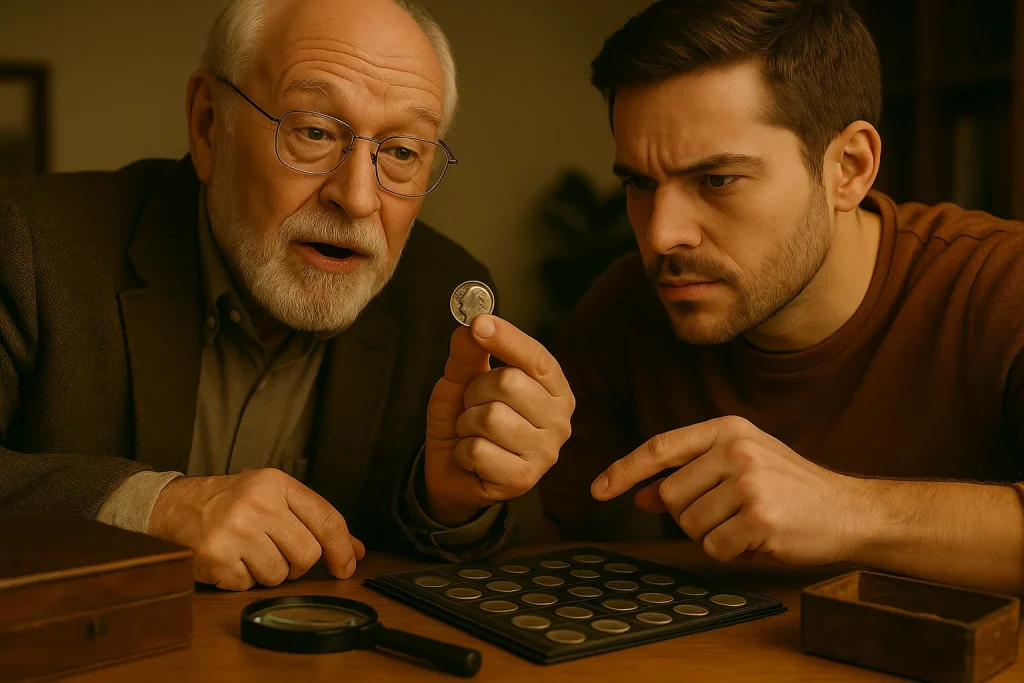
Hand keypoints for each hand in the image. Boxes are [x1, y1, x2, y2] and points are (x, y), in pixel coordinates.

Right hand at [148, 468, 365, 590]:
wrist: (176, 506)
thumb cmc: (232, 502)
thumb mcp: (274, 497)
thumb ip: (315, 521)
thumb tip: (355, 551)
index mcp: (276, 484)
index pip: (326, 519)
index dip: (343, 548)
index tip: (348, 566)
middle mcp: (258, 504)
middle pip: (307, 555)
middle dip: (297, 564)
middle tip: (277, 552)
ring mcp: (235, 531)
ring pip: (279, 575)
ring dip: (268, 572)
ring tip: (249, 552)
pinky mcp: (216, 557)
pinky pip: (249, 585)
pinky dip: (242, 579)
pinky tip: (231, 559)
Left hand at [425, 315, 574, 525]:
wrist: (453, 471)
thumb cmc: (466, 420)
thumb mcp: (463, 380)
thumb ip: (469, 353)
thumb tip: (472, 327)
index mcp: (554, 389)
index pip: (536, 358)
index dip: (507, 338)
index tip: (479, 323)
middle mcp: (559, 420)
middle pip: (508, 383)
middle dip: (475, 392)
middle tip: (472, 406)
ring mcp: (545, 453)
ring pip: (490, 418)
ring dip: (467, 424)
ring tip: (473, 433)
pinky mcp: (524, 480)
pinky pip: (478, 451)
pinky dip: (463, 452)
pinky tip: (472, 458)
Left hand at [591, 416, 862, 565]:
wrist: (848, 510)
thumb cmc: (787, 488)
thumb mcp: (737, 467)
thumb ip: (688, 475)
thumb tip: (638, 493)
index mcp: (726, 429)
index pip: (660, 447)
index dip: (624, 471)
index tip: (598, 490)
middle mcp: (735, 449)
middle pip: (670, 496)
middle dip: (690, 515)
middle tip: (729, 512)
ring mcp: (749, 481)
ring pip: (689, 524)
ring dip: (712, 534)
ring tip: (747, 522)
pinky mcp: (760, 516)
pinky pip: (714, 546)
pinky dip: (731, 551)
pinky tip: (758, 538)